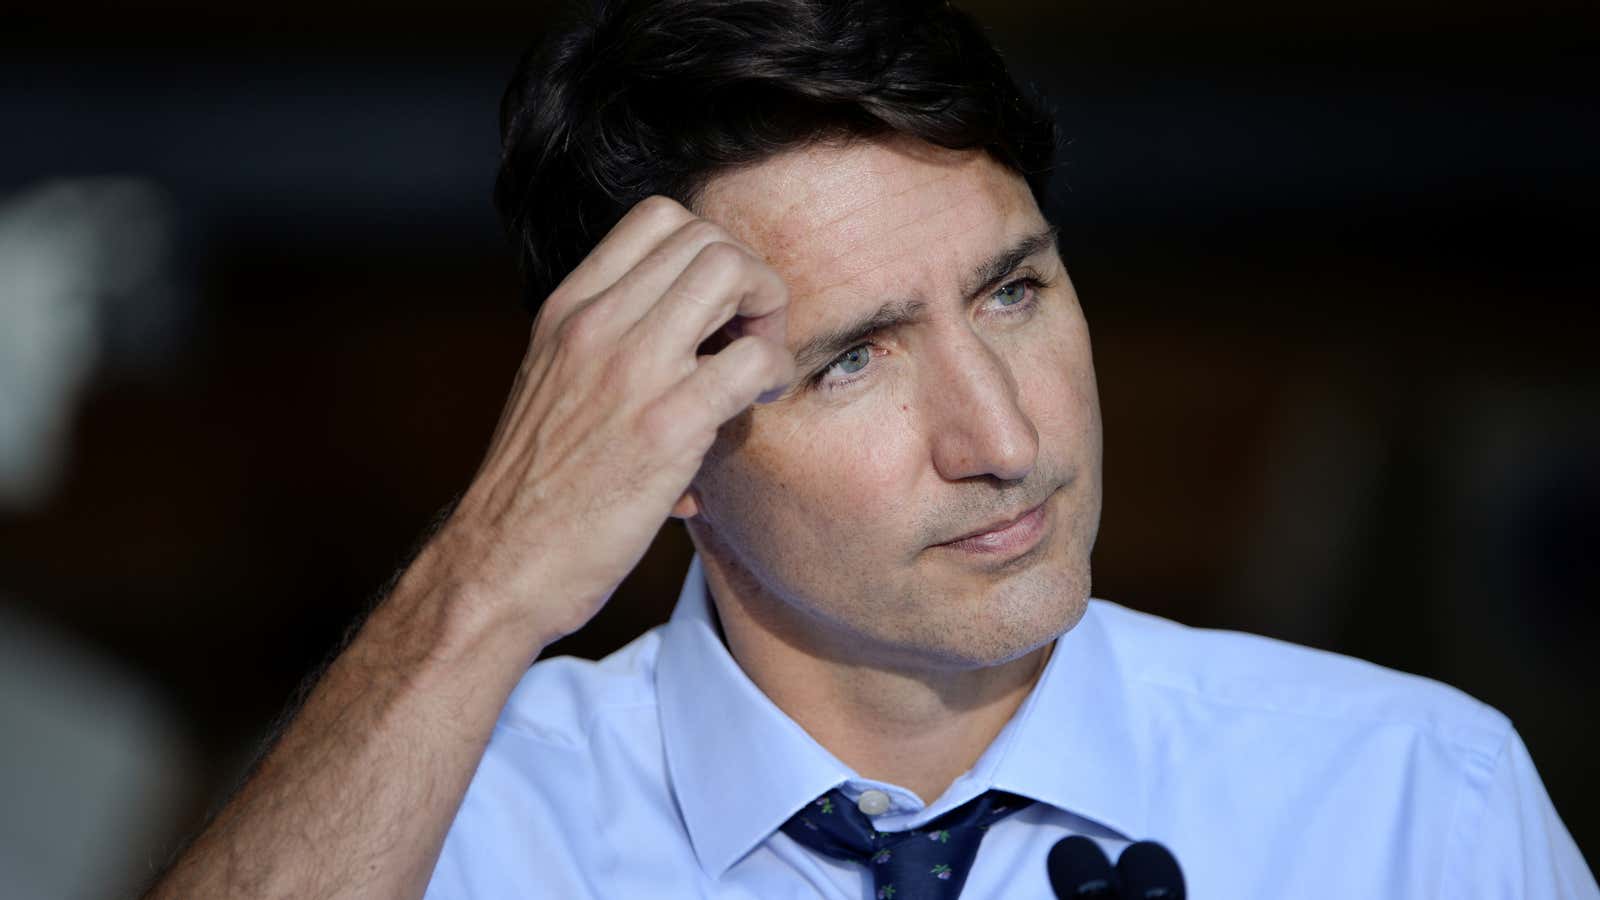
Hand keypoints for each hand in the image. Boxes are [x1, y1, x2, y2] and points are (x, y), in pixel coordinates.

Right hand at [430, 196, 793, 644]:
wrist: (502, 563)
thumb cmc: (537, 489)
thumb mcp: (552, 384)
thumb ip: (606, 346)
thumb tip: (687, 336)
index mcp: (566, 309)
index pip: (658, 217)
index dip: (709, 249)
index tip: (717, 308)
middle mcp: (596, 324)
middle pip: (707, 237)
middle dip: (749, 278)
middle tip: (750, 337)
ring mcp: (631, 369)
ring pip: (732, 272)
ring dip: (768, 313)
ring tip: (758, 366)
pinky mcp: (666, 425)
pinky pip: (753, 358)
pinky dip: (775, 373)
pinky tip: (761, 403)